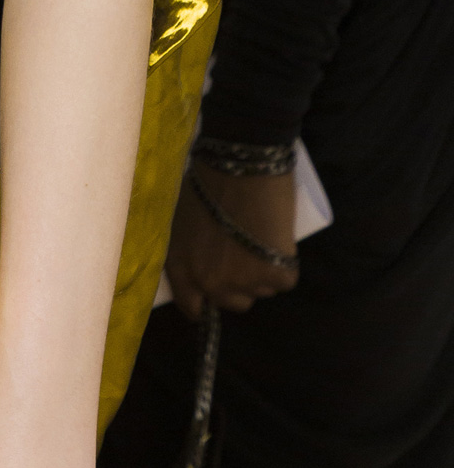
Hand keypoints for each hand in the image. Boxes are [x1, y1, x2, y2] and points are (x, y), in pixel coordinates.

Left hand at [165, 166, 297, 317]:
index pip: (192, 306)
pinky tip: (278, 237)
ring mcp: (242, 281)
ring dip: (263, 272)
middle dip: (241, 284)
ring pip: (261, 291)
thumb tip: (204, 264)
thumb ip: (190, 249)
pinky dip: (285, 264)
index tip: (218, 294)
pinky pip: (284, 281)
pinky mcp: (273, 275)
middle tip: (246, 253)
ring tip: (262, 237)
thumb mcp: (183, 219)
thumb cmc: (209, 179)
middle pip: (232, 302)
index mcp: (181, 266)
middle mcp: (209, 282)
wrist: (242, 161)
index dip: (206, 302)